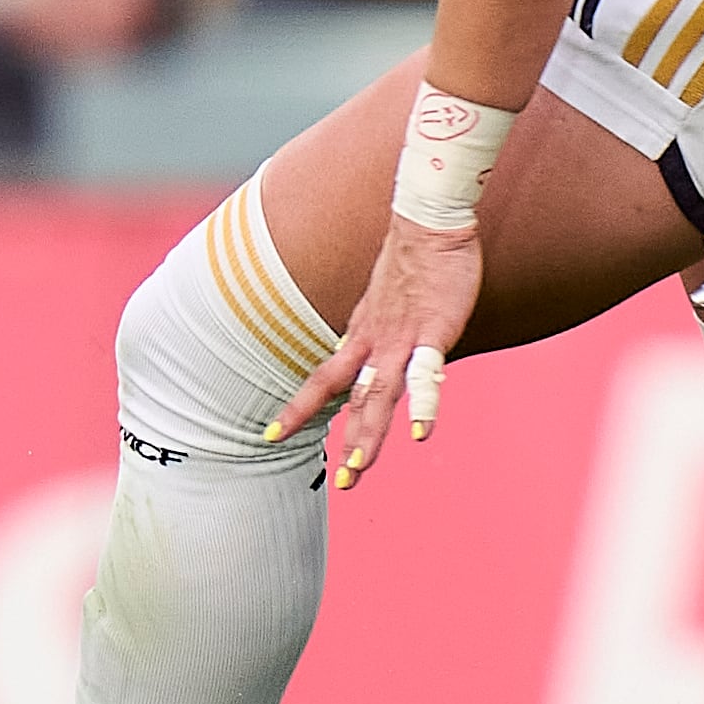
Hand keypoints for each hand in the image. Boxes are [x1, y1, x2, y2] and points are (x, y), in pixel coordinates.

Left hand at [268, 214, 482, 486]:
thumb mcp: (381, 301)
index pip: (323, 379)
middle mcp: (373, 343)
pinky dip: (422, 406)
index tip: (271, 434)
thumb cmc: (411, 259)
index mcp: (360, 336)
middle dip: (348, 442)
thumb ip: (372, 329)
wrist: (427, 221)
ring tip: (359, 470)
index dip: (298, 407)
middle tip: (342, 482)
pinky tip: (420, 434)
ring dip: (370, 435)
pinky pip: (425, 376)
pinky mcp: (432, 334)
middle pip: (353, 400)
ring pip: (380, 396)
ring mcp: (401, 340)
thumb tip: (357, 345)